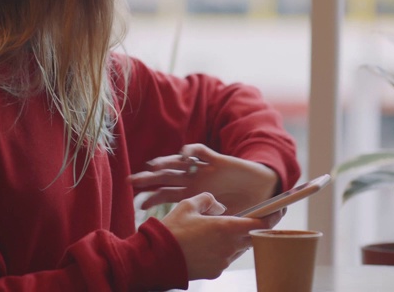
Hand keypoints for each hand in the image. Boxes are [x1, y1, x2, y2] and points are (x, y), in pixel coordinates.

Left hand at [129, 143, 279, 214]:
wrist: (262, 189)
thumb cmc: (241, 205)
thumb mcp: (220, 219)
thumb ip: (208, 225)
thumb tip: (193, 243)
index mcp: (190, 194)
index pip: (165, 195)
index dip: (152, 199)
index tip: (139, 206)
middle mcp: (193, 180)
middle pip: (165, 177)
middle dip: (148, 179)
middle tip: (131, 182)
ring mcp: (203, 169)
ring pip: (179, 163)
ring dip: (166, 163)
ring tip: (153, 166)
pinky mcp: (216, 159)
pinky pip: (201, 151)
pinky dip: (191, 151)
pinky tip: (183, 154)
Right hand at [162, 192, 282, 279]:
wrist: (156, 258)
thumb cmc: (172, 230)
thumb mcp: (188, 205)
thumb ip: (208, 200)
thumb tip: (218, 206)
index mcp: (225, 228)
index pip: (258, 223)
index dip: (271, 217)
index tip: (278, 211)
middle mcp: (229, 247)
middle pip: (251, 237)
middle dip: (253, 228)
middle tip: (251, 219)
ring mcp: (223, 262)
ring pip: (238, 248)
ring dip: (234, 240)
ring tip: (220, 231)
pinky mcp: (215, 272)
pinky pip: (225, 258)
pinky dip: (222, 250)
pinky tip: (207, 245)